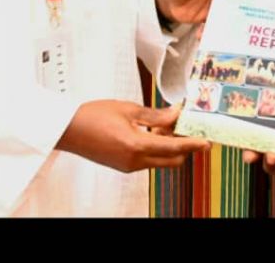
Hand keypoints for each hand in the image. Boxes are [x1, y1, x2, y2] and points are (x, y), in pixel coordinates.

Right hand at [56, 100, 209, 171]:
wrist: (68, 130)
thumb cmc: (93, 116)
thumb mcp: (128, 109)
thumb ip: (155, 115)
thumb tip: (176, 114)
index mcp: (136, 145)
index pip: (174, 147)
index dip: (193, 144)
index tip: (206, 142)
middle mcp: (134, 161)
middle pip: (172, 160)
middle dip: (183, 146)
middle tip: (186, 127)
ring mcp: (129, 166)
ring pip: (160, 160)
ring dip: (169, 146)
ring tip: (164, 124)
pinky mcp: (124, 166)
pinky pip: (148, 160)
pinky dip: (156, 148)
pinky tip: (151, 131)